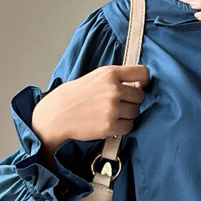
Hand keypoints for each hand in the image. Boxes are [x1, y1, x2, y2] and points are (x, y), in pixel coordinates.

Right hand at [31, 64, 149, 157]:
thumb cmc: (75, 96)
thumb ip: (117, 78)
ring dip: (127, 115)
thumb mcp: (95, 77)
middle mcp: (113, 89)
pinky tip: (109, 123)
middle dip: (131, 101)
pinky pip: (129, 127)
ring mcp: (113, 108)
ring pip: (135, 112)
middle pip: (140, 96)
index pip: (142, 73)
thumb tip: (140, 84)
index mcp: (110, 73)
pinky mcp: (111, 125)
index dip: (142, 81)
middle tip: (117, 104)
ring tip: (110, 114)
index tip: (138, 85)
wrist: (57, 114)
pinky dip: (122, 127)